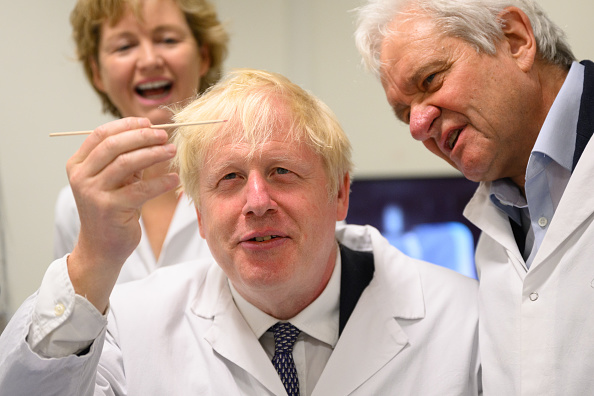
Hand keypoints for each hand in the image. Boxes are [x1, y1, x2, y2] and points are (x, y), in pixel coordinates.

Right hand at [66, 117, 178, 311]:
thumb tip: (151, 132)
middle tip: (164, 136)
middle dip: (142, 137)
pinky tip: (174, 180)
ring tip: (172, 151)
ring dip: (153, 154)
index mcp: (78, 165)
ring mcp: (94, 193)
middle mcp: (81, 177)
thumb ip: (124, 158)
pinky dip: (160, 182)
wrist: (101, 248)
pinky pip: (141, 189)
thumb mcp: (113, 180)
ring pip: (126, 163)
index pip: (100, 134)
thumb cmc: (111, 209)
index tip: (149, 122)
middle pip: (113, 145)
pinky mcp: (110, 209)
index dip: (126, 125)